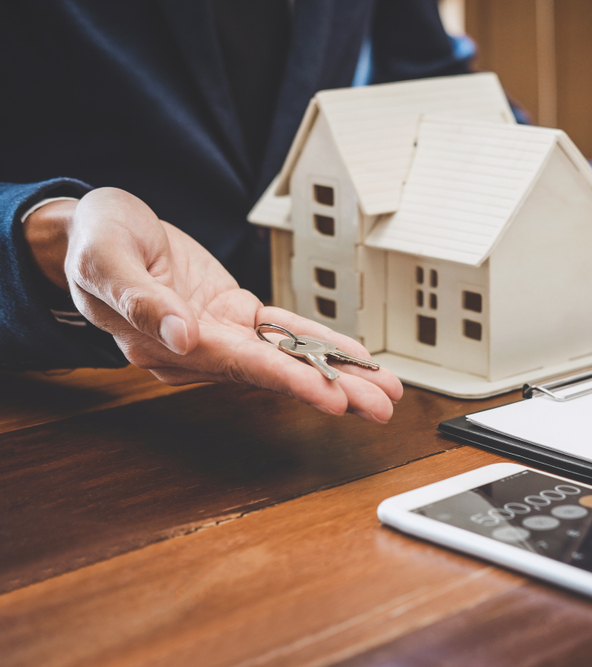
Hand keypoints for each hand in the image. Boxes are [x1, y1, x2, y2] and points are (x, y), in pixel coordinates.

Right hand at [23, 188, 402, 421]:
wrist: (96, 230)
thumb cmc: (94, 242)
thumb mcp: (104, 260)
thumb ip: (141, 301)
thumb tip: (182, 337)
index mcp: (165, 344)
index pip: (237, 366)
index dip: (288, 381)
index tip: (332, 399)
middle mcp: (200, 349)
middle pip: (275, 373)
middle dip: (332, 390)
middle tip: (382, 407)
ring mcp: (220, 334)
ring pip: (288, 357)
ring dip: (338, 373)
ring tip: (384, 389)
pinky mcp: (234, 314)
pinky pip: (284, 330)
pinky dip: (320, 342)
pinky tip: (354, 356)